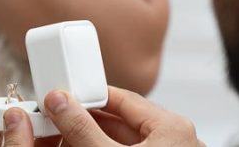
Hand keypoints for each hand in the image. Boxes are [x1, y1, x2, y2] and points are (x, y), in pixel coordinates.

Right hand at [0, 87, 204, 146]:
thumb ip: (82, 129)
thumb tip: (62, 105)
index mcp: (172, 128)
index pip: (123, 98)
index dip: (91, 97)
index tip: (67, 100)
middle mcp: (177, 141)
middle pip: (123, 120)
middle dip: (89, 121)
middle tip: (63, 120)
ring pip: (126, 141)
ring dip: (95, 138)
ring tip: (68, 138)